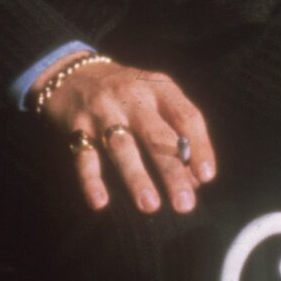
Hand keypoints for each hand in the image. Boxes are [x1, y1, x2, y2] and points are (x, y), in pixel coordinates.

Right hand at [37, 57, 217, 215]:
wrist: (74, 74)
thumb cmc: (128, 94)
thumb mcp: (155, 99)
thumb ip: (177, 133)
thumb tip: (195, 181)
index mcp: (159, 88)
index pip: (186, 116)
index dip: (199, 146)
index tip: (206, 177)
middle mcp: (133, 97)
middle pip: (157, 136)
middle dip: (172, 172)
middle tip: (185, 204)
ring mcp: (103, 111)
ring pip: (122, 147)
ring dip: (137, 178)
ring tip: (150, 206)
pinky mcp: (77, 126)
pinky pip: (85, 157)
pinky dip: (91, 180)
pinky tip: (100, 203)